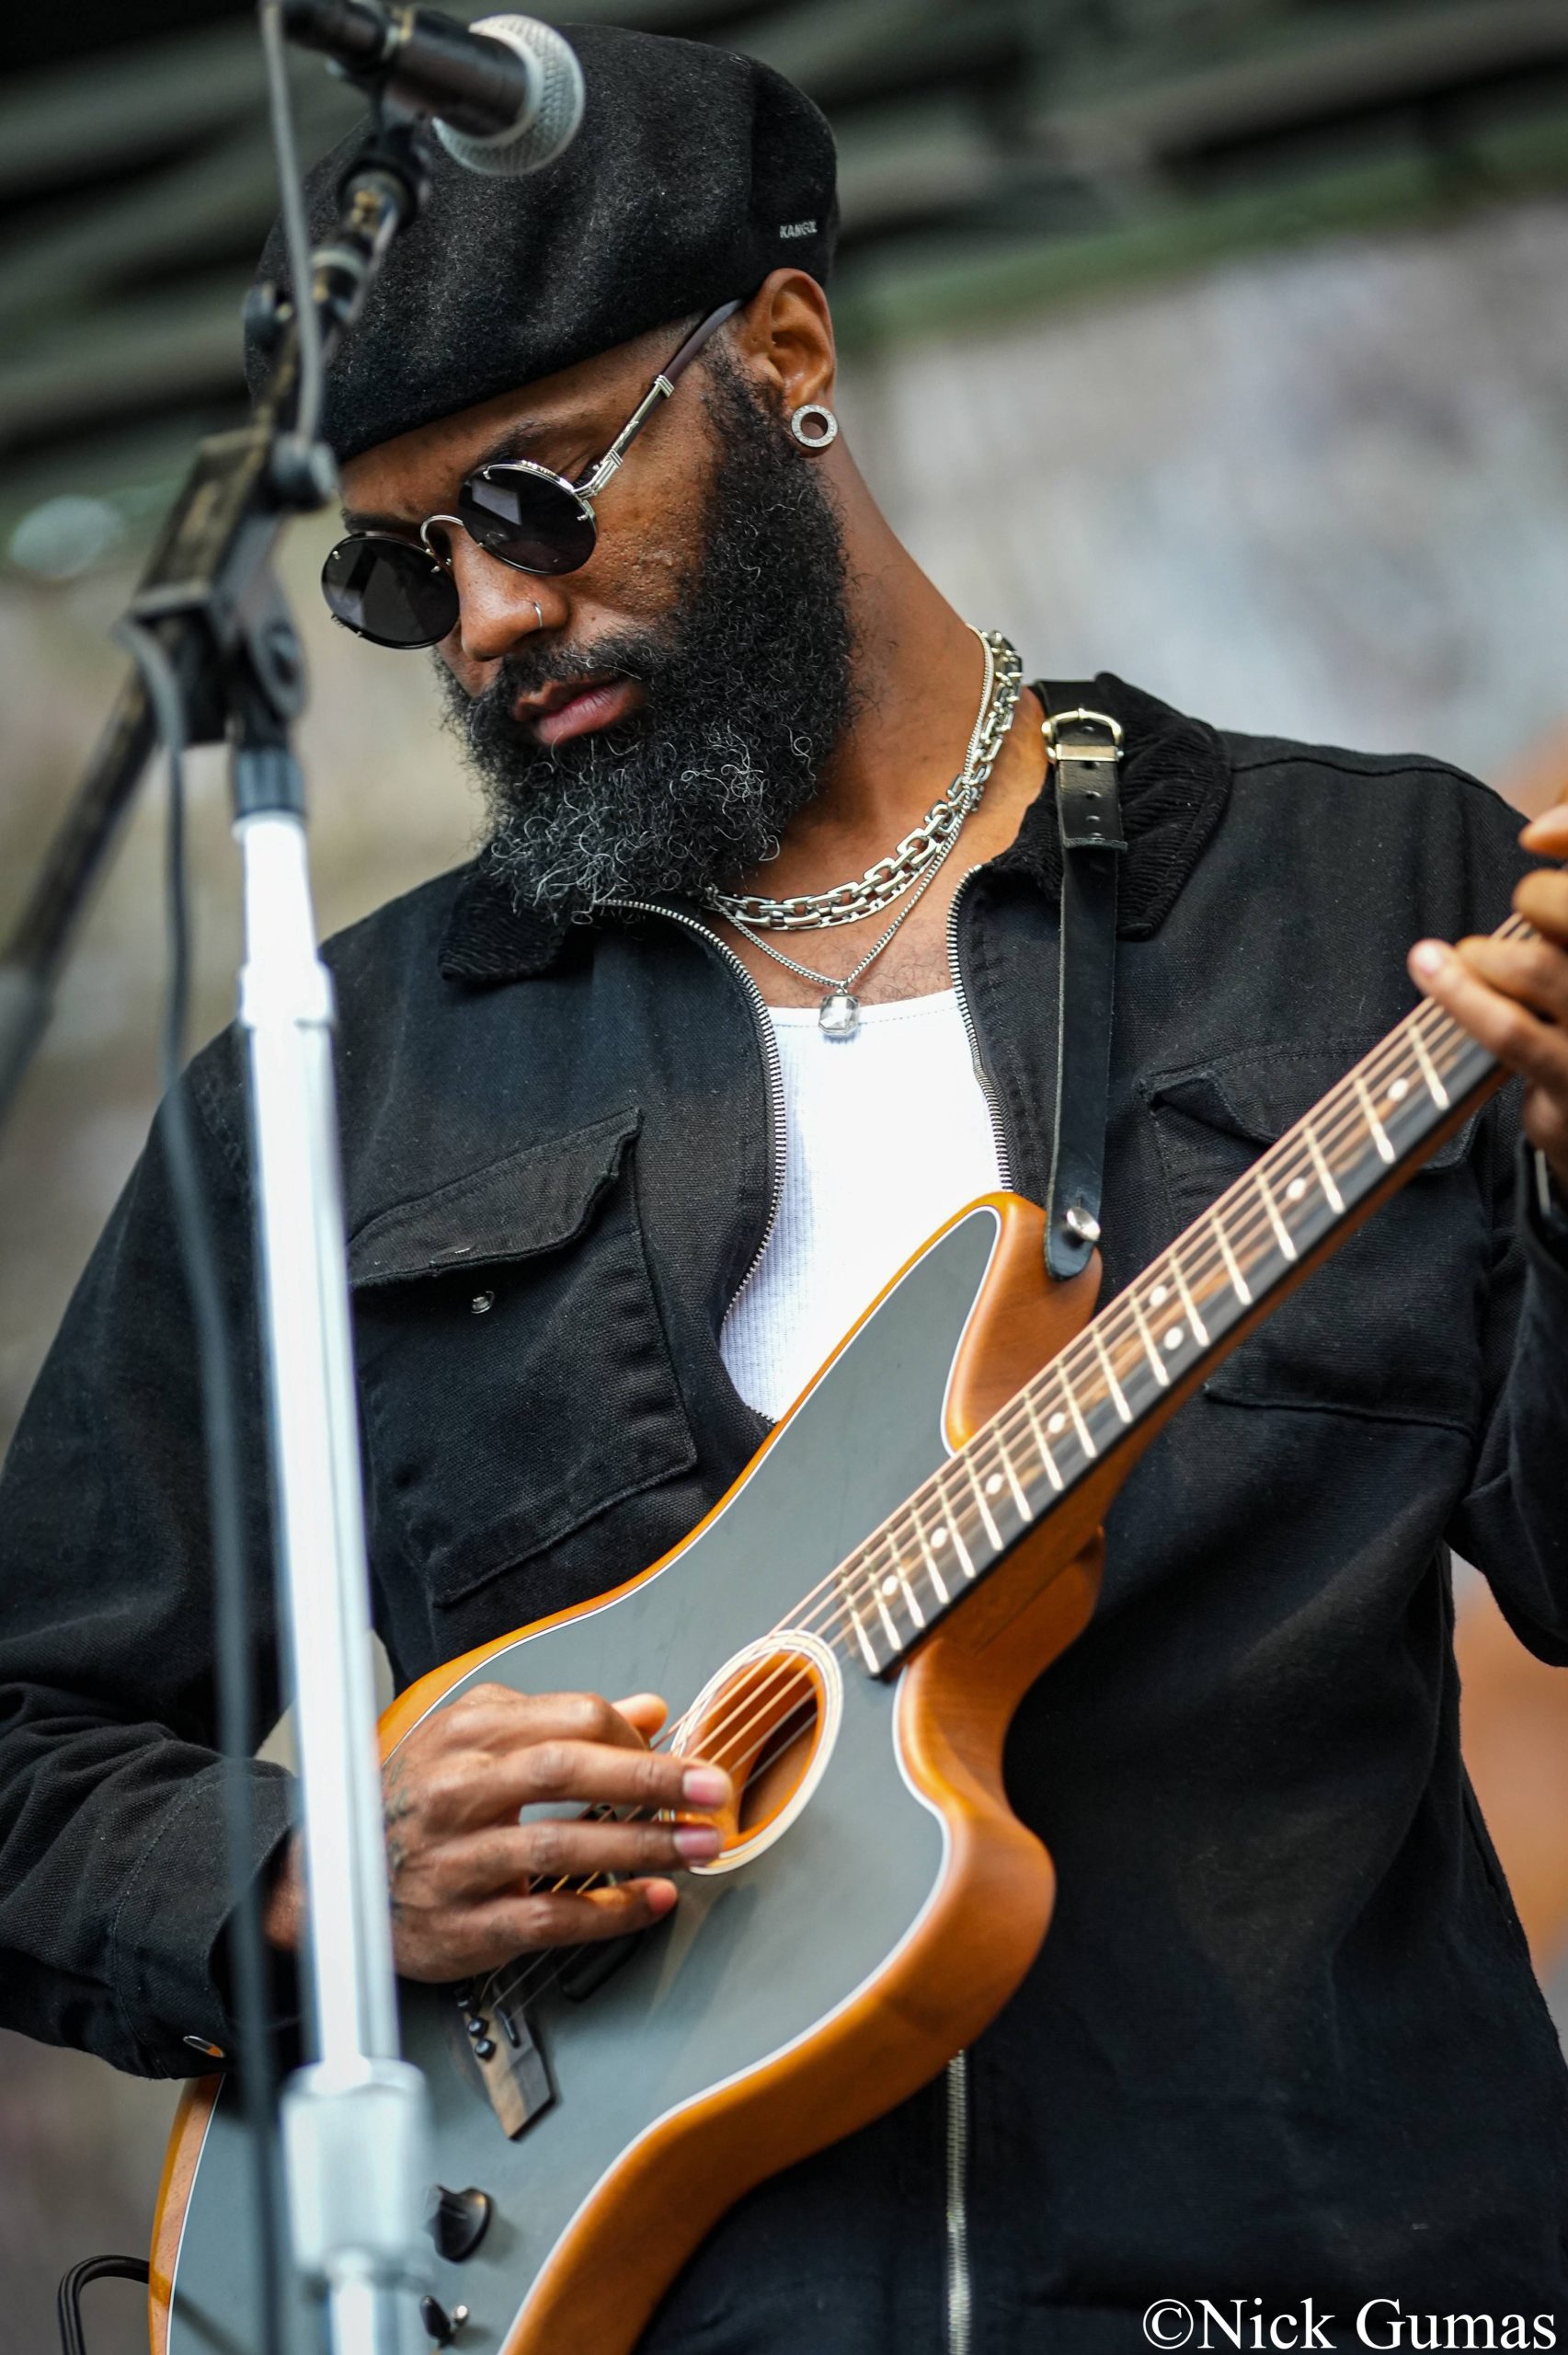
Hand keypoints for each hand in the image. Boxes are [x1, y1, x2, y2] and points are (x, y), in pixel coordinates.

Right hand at [263, 1684, 730, 1981]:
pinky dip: (607, 1912)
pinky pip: (546, 1918)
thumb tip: (647, 1710)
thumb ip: (559, 1721)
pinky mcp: (462, 1926)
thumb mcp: (475, 1739)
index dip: (634, 1738)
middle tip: (710, 1789)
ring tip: (696, 1847)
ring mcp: (456, 1861)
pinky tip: (649, 1901)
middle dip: (651, 1779)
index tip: (678, 1755)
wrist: (330, 1883)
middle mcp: (457, 1790)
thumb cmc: (413, 1803)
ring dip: (642, 1846)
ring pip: (560, 1845)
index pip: (569, 1718)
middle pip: (566, 1770)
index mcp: (467, 1735)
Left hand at [1408, 800, 1567, 1193]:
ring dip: (1486, 955)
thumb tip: (1539, 831)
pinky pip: (1508, 1031)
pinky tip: (1431, 968)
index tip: (1532, 836)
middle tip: (1518, 907)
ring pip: (1540, 970)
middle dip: (1537, 899)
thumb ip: (1559, 905)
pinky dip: (1459, 994)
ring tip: (1474, 960)